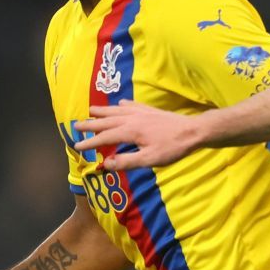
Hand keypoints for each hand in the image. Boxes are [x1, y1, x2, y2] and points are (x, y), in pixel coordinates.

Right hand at [72, 102, 204, 170]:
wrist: (193, 131)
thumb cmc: (172, 148)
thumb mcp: (149, 159)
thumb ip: (126, 162)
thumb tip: (105, 165)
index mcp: (130, 131)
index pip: (105, 138)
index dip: (90, 143)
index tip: (77, 147)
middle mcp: (132, 119)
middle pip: (106, 121)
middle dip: (90, 124)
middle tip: (76, 126)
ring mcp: (141, 113)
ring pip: (116, 111)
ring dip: (102, 112)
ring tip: (90, 111)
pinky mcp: (150, 111)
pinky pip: (131, 106)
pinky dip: (122, 105)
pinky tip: (119, 105)